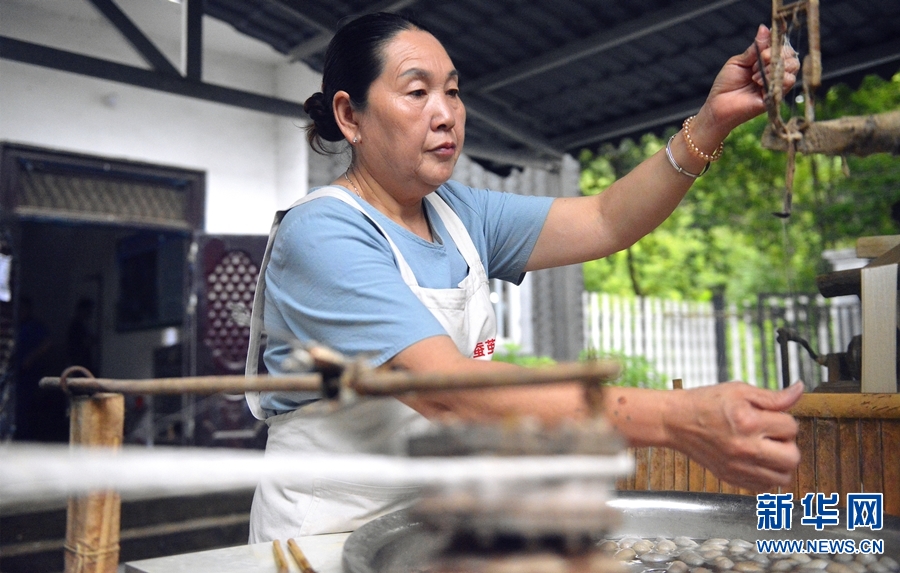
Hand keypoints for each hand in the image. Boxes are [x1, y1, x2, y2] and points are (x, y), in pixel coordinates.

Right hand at [665, 380, 803, 490]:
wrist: (676, 421)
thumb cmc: (704, 403)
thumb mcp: (739, 391)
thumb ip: (772, 396)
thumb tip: (798, 391)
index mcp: (748, 423)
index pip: (791, 427)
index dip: (784, 419)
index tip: (772, 416)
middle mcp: (745, 448)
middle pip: (792, 457)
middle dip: (788, 444)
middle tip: (774, 435)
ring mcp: (738, 466)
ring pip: (783, 477)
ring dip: (781, 463)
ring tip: (767, 449)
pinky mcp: (731, 477)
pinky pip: (765, 487)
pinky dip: (767, 476)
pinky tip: (757, 460)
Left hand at [703, 25, 800, 131]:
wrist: (718, 106)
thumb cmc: (726, 84)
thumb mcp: (739, 62)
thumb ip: (755, 48)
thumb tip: (764, 27)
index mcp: (766, 62)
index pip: (782, 47)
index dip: (777, 42)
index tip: (767, 43)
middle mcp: (774, 72)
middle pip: (790, 55)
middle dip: (775, 55)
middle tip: (757, 63)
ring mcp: (777, 84)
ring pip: (792, 67)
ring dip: (773, 68)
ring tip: (754, 76)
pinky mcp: (777, 96)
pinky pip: (788, 82)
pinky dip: (775, 78)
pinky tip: (758, 83)